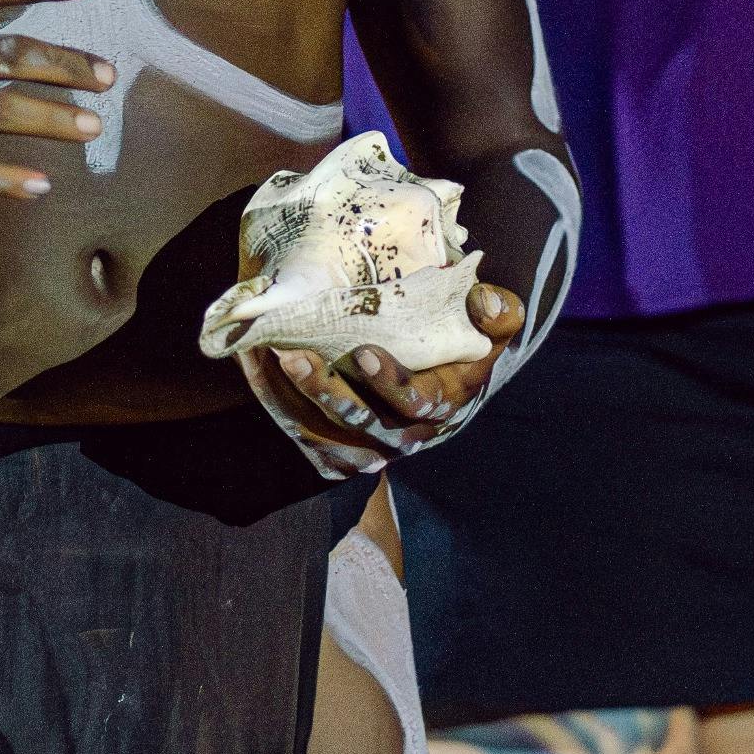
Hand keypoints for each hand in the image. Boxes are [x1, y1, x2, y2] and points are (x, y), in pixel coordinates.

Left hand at [240, 282, 526, 477]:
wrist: (440, 384)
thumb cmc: (461, 345)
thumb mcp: (490, 328)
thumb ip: (498, 313)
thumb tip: (488, 303)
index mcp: (442, 404)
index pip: (415, 401)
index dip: (391, 382)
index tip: (363, 352)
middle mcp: (405, 435)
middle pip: (361, 422)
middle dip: (325, 391)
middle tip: (294, 355)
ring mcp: (370, 448)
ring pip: (325, 433)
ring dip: (291, 399)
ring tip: (266, 357)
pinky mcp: (340, 450)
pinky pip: (303, 436)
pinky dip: (276, 404)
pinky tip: (255, 366)